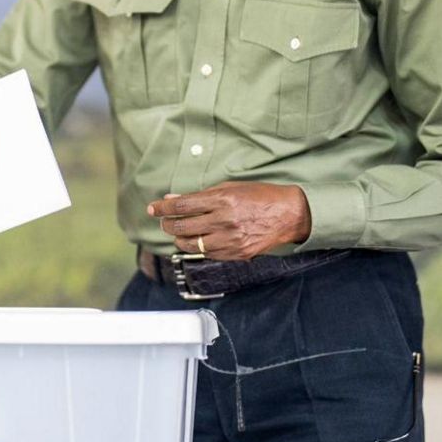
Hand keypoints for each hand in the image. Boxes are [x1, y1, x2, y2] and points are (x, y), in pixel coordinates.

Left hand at [146, 183, 311, 260]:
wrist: (288, 215)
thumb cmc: (260, 196)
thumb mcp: (230, 187)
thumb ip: (201, 195)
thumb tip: (173, 199)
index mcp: (223, 200)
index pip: (182, 205)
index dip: (163, 208)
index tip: (152, 208)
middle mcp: (224, 221)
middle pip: (182, 227)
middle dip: (167, 224)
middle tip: (164, 221)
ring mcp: (230, 240)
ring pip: (191, 244)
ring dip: (180, 239)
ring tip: (178, 233)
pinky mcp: (236, 254)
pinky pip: (207, 254)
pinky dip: (198, 247)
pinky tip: (198, 240)